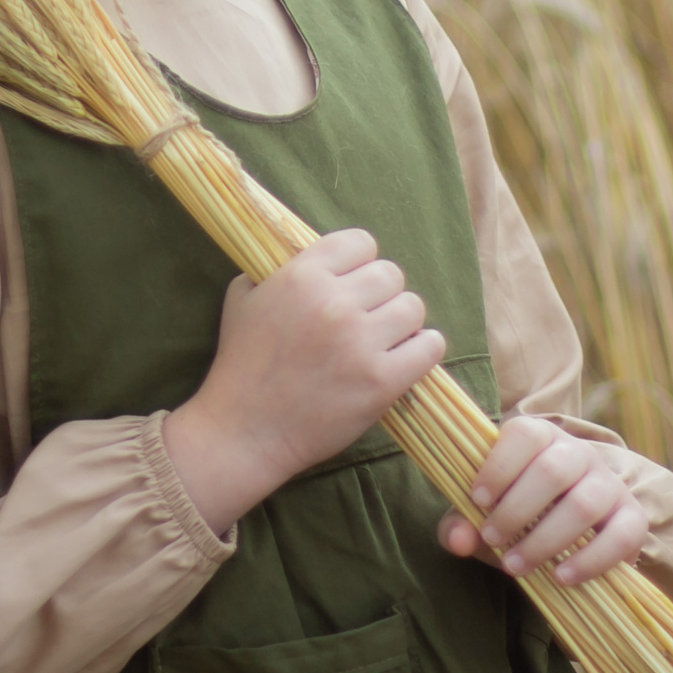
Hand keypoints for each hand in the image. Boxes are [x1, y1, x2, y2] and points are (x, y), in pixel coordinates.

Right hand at [163, 229, 446, 535]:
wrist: (244, 431)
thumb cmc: (242, 363)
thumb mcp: (243, 297)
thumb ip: (278, 267)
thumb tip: (318, 255)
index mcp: (301, 276)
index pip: (360, 241)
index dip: (359, 262)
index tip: (352, 282)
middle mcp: (334, 303)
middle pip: (391, 273)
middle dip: (380, 293)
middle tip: (366, 316)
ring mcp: (360, 343)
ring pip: (413, 307)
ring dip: (402, 321)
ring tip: (384, 338)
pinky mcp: (381, 382)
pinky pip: (430, 347)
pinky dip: (424, 348)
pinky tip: (408, 355)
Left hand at [437, 416, 647, 585]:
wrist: (569, 536)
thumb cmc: (518, 516)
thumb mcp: (485, 516)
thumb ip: (461, 523)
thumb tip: (457, 540)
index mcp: (541, 438)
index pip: (525, 433)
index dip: (499, 465)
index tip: (477, 500)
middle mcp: (579, 454)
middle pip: (553, 469)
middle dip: (516, 509)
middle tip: (491, 539)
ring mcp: (610, 484)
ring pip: (584, 504)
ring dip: (544, 540)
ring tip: (514, 567)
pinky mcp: (632, 518)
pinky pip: (621, 535)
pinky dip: (589, 560)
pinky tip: (560, 578)